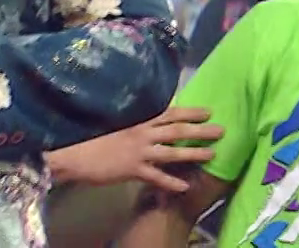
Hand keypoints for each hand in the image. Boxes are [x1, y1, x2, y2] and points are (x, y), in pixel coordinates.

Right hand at [46, 107, 222, 191]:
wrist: (76, 156)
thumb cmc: (99, 140)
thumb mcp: (124, 127)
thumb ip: (144, 125)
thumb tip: (162, 121)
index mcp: (141, 123)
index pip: (171, 113)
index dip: (191, 112)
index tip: (210, 111)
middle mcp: (143, 135)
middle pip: (178, 131)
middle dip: (201, 130)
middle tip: (222, 131)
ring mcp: (139, 153)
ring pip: (172, 152)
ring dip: (193, 153)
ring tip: (212, 155)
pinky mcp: (132, 170)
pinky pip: (156, 177)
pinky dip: (171, 182)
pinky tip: (185, 186)